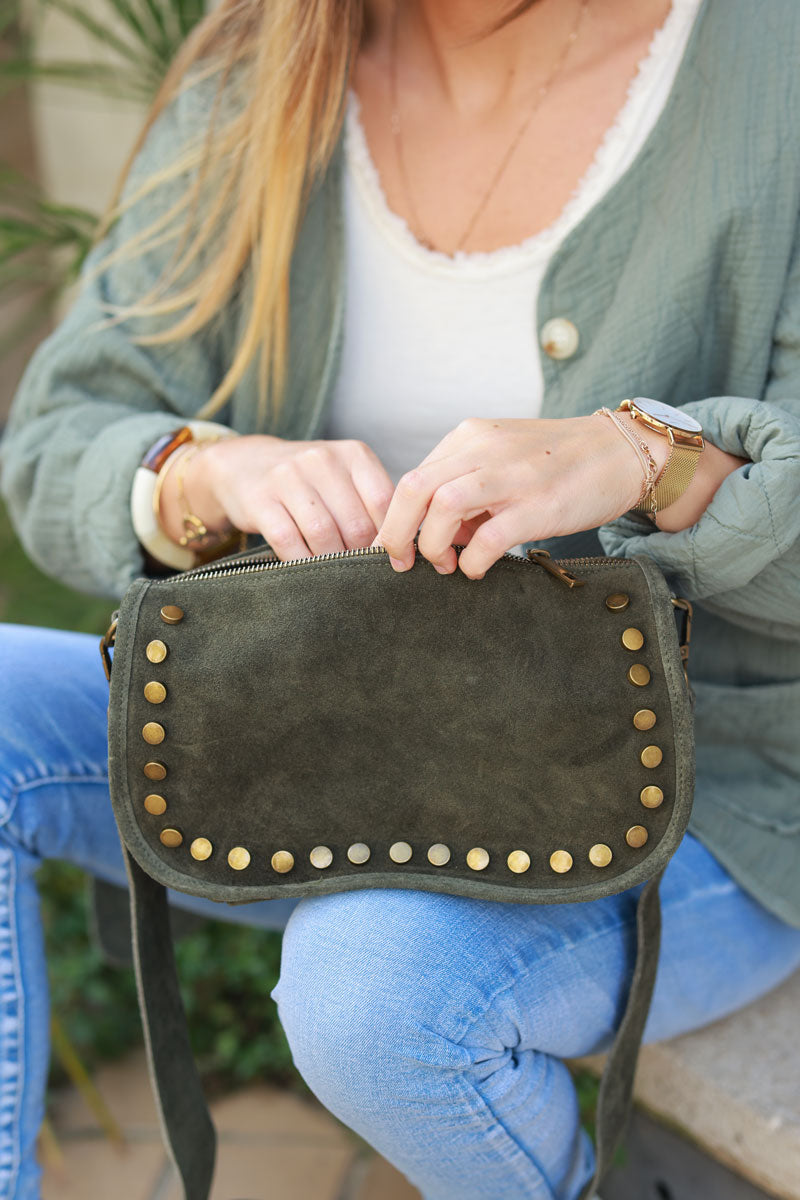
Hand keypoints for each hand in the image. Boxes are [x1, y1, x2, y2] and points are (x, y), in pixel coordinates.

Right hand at [158, 435, 394, 558]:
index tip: (391, 560)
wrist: (245, 464)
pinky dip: (302, 563)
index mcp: (353, 454)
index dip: (390, 538)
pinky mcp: (260, 500)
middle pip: (356, 524)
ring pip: (324, 535)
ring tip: (338, 576)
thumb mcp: (345, 477)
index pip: (385, 502)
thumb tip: (405, 547)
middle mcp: (321, 459)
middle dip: (361, 556)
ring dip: (333, 563)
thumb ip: (372, 503)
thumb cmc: (309, 481)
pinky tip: (308, 572)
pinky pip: (289, 542)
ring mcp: (288, 477)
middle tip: (363, 575)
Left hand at [375, 415, 661, 578]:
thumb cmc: (560, 462)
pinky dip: (472, 561)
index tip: (396, 547)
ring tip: (444, 565)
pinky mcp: (540, 505)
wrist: (622, 452)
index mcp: (471, 437)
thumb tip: (435, 535)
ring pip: (443, 506)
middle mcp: (485, 450)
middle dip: (396, 533)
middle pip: (413, 488)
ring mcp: (513, 476)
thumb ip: (466, 485)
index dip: (395, 518)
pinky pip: (489, 537)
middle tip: (400, 562)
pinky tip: (476, 569)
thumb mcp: (502, 458)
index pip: (412, 476)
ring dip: (431, 545)